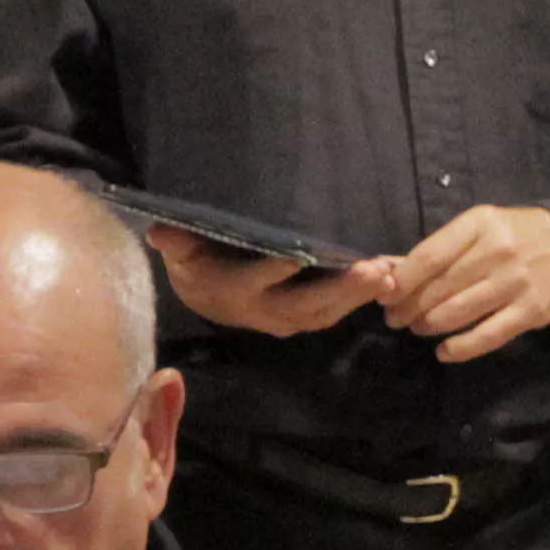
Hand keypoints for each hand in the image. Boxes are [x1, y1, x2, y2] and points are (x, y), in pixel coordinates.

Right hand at [151, 224, 393, 337]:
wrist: (205, 299)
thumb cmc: (198, 265)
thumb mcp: (182, 253)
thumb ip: (176, 243)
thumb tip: (160, 231)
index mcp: (233, 292)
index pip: (254, 283)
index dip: (273, 272)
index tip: (297, 257)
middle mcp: (265, 311)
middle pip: (305, 304)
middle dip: (340, 289)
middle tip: (372, 270)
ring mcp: (288, 318)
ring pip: (327, 312)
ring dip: (359, 296)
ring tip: (389, 276)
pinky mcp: (305, 318)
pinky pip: (335, 312)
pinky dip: (361, 299)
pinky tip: (388, 281)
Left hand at [382, 204, 549, 363]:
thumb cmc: (512, 236)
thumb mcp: (478, 228)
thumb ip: (440, 248)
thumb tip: (388, 269)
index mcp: (478, 225)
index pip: (429, 257)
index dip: (401, 281)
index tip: (383, 296)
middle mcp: (497, 252)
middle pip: (439, 288)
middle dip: (409, 307)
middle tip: (395, 318)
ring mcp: (515, 283)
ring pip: (458, 313)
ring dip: (429, 325)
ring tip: (417, 328)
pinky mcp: (530, 311)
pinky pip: (487, 336)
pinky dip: (460, 348)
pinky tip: (444, 351)